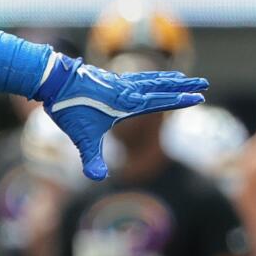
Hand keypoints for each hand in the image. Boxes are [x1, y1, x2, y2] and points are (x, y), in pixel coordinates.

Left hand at [36, 55, 206, 179]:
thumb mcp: (81, 139)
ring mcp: (116, 82)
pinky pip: (134, 77)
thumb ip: (92, 159)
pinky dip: (147, 77)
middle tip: (204, 81)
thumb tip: (98, 178)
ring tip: (181, 77)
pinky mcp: (106, 79)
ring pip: (148, 79)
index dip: (178, 99)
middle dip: (182, 85)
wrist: (51, 81)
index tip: (199, 96)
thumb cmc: (67, 109)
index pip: (159, 101)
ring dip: (166, 79)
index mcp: (125, 104)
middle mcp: (124, 90)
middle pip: (159, 86)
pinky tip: (147, 79)